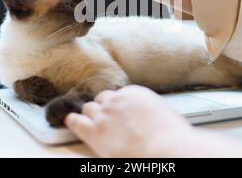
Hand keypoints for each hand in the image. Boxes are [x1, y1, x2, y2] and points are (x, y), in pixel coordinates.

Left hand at [64, 85, 193, 156]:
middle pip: (102, 99)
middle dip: (104, 108)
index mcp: (135, 92)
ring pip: (89, 108)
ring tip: (91, 122)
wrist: (165, 148)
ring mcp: (104, 114)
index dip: (118, 105)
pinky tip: (70, 121)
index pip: (119, 95)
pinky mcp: (94, 131)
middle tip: (107, 119)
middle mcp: (117, 99)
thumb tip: (147, 116)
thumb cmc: (171, 136)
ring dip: (91, 115)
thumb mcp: (164, 113)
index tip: (120, 112)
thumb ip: (148, 110)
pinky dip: (73, 121)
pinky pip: (76, 121)